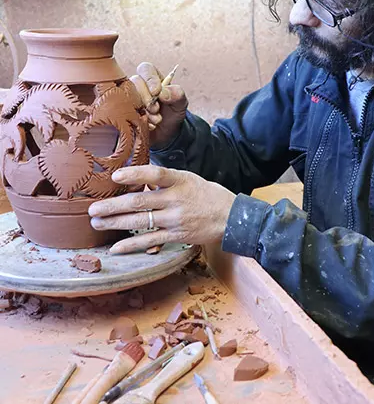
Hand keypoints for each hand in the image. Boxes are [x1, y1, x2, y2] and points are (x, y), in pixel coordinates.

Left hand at [88, 165, 235, 253]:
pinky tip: (116, 247)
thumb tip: (137, 176)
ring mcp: (176, 219)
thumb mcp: (188, 178)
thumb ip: (164, 179)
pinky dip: (131, 244)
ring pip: (141, 222)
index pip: (155, 175)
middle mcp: (176, 199)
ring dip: (115, 223)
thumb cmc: (206, 194)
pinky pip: (150, 241)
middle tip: (92, 209)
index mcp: (180, 180)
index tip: (115, 175)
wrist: (231, 217)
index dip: (135, 174)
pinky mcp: (177, 236)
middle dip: (113, 206)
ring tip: (96, 223)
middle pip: (140, 202)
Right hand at [131, 62, 187, 149]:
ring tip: (156, 120)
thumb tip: (163, 92)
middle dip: (146, 98)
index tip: (156, 92)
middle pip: (135, 83)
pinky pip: (125, 112)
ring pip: (128, 97)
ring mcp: (129, 98)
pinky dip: (139, 120)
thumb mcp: (180, 104)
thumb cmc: (172, 114)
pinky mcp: (125, 111)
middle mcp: (138, 86)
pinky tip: (150, 126)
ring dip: (143, 111)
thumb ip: (177, 94)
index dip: (150, 79)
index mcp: (152, 78)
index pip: (146, 69)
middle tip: (157, 110)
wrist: (166, 134)